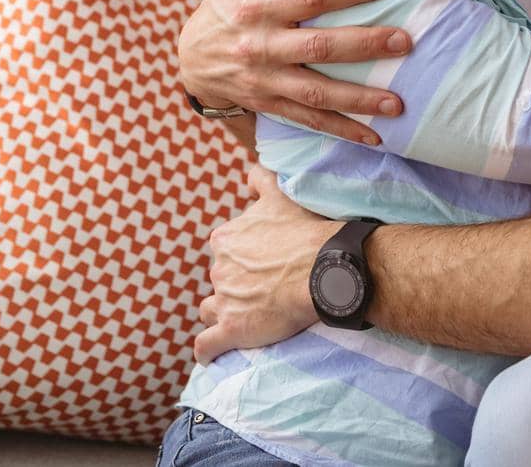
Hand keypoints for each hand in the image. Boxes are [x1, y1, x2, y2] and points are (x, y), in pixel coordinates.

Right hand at [178, 0, 411, 145]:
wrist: (193, 57)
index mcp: (257, 6)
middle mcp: (261, 46)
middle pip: (320, 46)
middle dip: (366, 44)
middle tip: (407, 41)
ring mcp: (265, 80)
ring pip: (318, 93)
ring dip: (360, 99)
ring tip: (398, 103)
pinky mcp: (270, 105)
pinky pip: (310, 121)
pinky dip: (343, 131)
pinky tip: (376, 136)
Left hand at [195, 165, 334, 362]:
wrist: (323, 269)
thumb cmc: (306, 231)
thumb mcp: (281, 195)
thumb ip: (260, 179)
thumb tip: (248, 174)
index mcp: (225, 238)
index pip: (224, 249)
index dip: (243, 256)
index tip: (263, 262)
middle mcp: (218, 268)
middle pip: (220, 279)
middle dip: (235, 284)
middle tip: (264, 289)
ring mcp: (223, 300)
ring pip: (210, 309)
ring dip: (221, 312)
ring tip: (243, 317)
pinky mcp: (231, 329)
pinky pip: (206, 345)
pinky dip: (207, 351)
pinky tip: (211, 355)